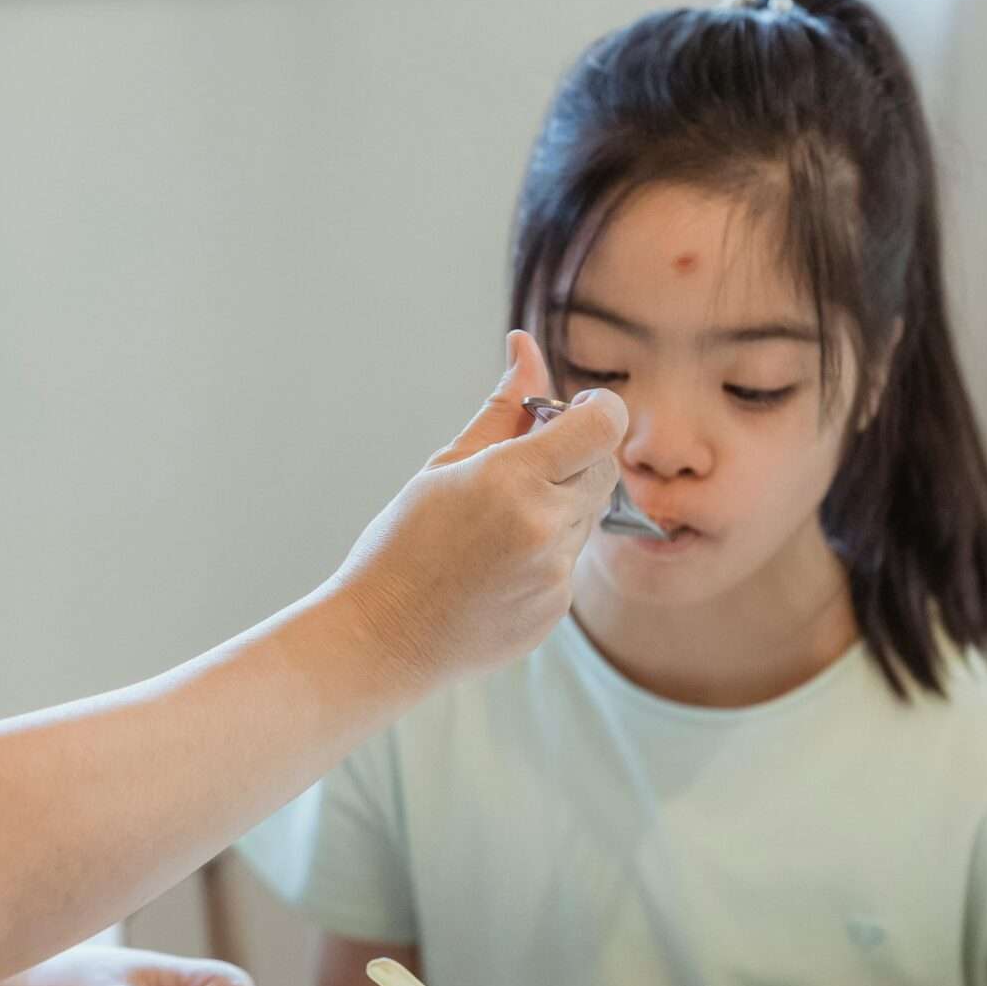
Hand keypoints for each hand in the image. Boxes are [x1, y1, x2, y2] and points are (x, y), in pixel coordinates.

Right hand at [332, 330, 627, 682]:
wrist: (382, 639)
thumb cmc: (401, 544)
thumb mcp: (446, 465)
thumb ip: (502, 408)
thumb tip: (526, 346)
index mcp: (512, 480)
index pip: (603, 424)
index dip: (598, 409)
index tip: (573, 411)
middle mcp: (544, 527)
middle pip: (604, 467)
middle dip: (576, 457)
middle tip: (523, 465)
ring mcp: (555, 574)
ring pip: (588, 516)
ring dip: (559, 506)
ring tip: (495, 526)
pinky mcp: (557, 610)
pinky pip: (570, 561)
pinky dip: (546, 552)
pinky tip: (494, 567)